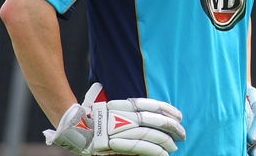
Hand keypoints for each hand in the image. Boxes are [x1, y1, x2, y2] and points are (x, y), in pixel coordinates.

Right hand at [43, 82, 185, 155]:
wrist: (73, 130)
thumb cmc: (94, 118)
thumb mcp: (112, 107)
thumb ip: (129, 108)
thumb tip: (153, 113)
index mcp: (122, 106)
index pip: (150, 105)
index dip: (166, 110)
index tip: (179, 115)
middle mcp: (121, 117)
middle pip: (152, 120)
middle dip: (170, 127)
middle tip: (182, 133)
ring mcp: (117, 132)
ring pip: (147, 135)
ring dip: (164, 141)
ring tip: (174, 146)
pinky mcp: (114, 146)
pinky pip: (139, 148)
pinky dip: (154, 151)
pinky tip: (164, 154)